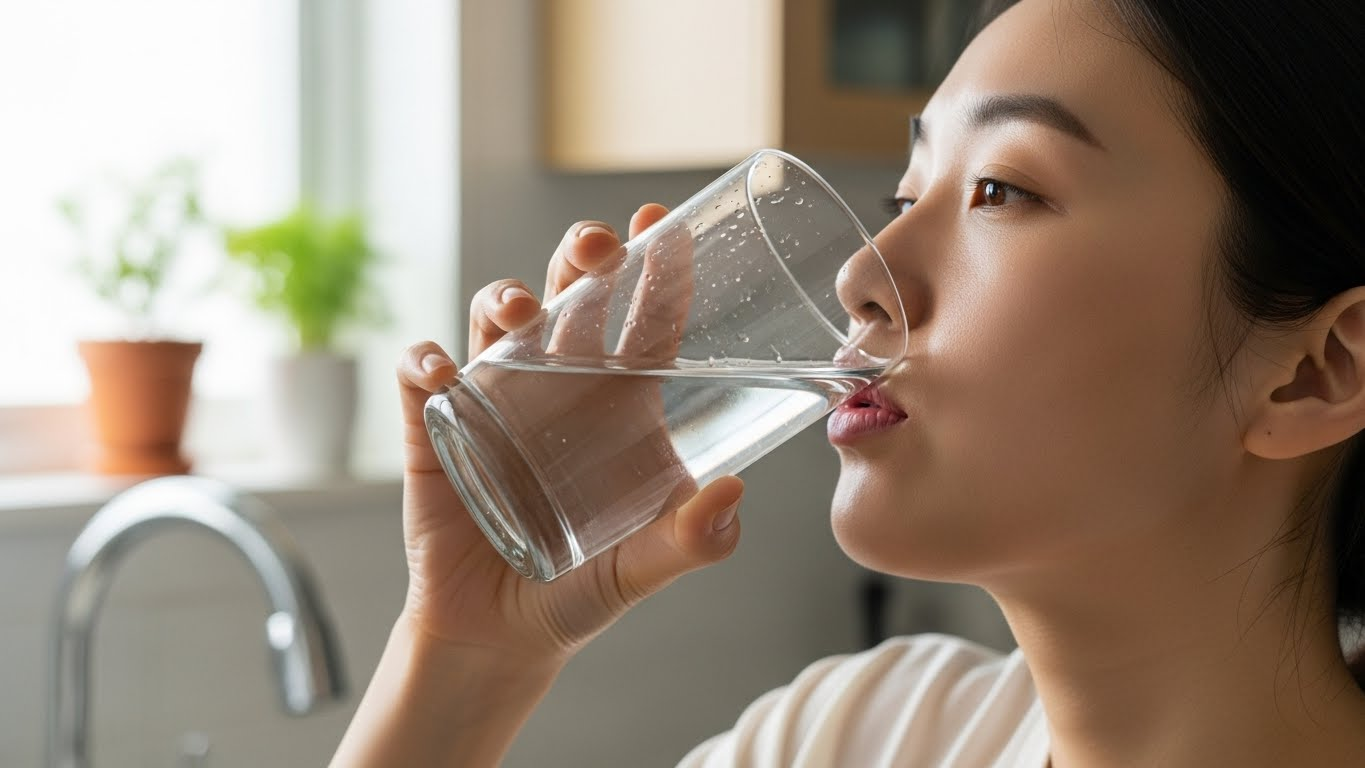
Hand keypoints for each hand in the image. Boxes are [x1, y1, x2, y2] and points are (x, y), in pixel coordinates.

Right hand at [397, 203, 744, 663]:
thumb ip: (694, 540)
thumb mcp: (648, 566)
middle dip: (580, 257)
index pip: (645, 319)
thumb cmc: (585, 588)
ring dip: (505, 298)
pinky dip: (425, 364)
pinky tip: (440, 370)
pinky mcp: (438, 433)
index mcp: (620, 402)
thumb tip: (734, 493)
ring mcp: (496, 402)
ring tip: (522, 311)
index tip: (663, 224)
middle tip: (595, 249)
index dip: (655, 268)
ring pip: (496, 321)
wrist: (505, 635)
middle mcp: (560, 387)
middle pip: (570, 296)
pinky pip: (423, 383)